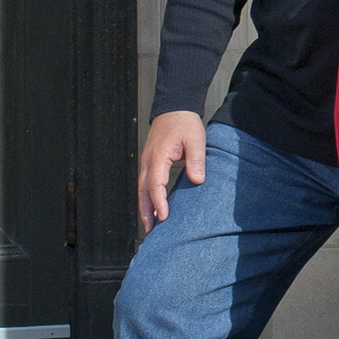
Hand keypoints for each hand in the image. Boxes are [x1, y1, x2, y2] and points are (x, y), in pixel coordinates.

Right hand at [137, 111, 206, 232]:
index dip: (159, 202)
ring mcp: (146, 162)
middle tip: (151, 230)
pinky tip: (153, 206)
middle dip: (146, 211)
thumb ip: (196, 160)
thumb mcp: (196, 139)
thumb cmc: (184, 123)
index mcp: (158, 157)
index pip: (155, 185)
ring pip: (141, 189)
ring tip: (150, 224)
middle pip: (143, 191)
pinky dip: (147, 197)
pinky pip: (145, 183)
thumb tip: (197, 180)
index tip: (164, 217)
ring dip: (145, 206)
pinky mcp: (150, 162)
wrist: (174, 108)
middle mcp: (148, 161)